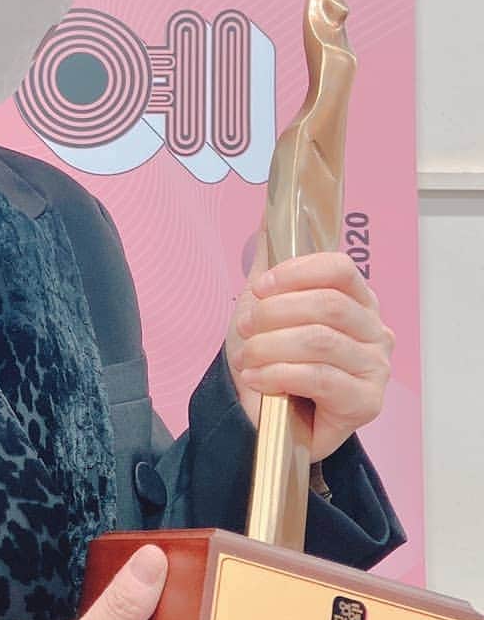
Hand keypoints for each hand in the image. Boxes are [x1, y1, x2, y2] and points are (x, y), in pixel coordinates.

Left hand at [226, 225, 394, 461]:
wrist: (263, 410)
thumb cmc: (271, 354)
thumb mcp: (264, 301)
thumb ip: (271, 256)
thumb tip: (268, 209)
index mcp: (357, 299)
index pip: (340, 269)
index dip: (295, 273)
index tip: (259, 288)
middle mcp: (375, 331)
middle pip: (327, 305)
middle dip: (273, 315)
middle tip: (245, 329)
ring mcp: (375, 368)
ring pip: (319, 341)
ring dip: (269, 347)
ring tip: (248, 358)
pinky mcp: (366, 403)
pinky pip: (320, 379)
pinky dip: (278, 375)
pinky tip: (258, 379)